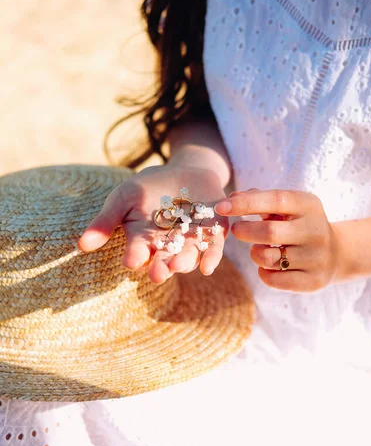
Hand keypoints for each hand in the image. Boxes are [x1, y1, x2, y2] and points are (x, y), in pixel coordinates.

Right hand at [77, 165, 227, 283]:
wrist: (184, 172)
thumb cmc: (147, 188)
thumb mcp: (124, 197)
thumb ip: (107, 221)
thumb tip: (81, 245)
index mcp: (143, 241)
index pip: (137, 253)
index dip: (135, 257)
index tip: (132, 260)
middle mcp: (167, 248)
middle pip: (163, 262)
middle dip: (160, 268)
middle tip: (157, 274)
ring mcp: (191, 242)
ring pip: (187, 257)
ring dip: (184, 263)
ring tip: (179, 265)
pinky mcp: (213, 235)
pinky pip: (212, 249)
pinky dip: (211, 258)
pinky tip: (208, 267)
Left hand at [215, 189, 340, 291]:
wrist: (337, 253)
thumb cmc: (299, 224)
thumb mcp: (288, 207)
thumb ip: (260, 200)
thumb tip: (232, 198)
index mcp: (309, 206)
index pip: (275, 200)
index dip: (246, 203)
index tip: (221, 207)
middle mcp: (316, 231)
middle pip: (269, 232)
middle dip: (245, 231)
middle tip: (236, 230)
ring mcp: (316, 258)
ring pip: (269, 258)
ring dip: (255, 253)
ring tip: (259, 248)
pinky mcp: (313, 281)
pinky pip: (274, 280)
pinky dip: (263, 272)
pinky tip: (268, 266)